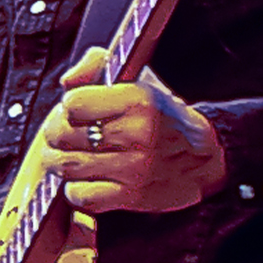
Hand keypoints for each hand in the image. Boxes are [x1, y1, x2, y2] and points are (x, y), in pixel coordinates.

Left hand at [40, 46, 224, 213]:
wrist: (207, 158)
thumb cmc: (164, 117)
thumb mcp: (138, 80)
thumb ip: (97, 65)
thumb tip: (67, 80)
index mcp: (138, 100)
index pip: (73, 103)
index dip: (69, 106)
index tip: (77, 110)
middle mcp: (137, 134)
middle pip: (62, 135)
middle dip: (55, 134)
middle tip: (63, 135)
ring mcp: (134, 168)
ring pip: (66, 166)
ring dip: (60, 162)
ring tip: (70, 155)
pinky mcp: (131, 196)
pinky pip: (82, 196)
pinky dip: (76, 190)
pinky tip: (86, 180)